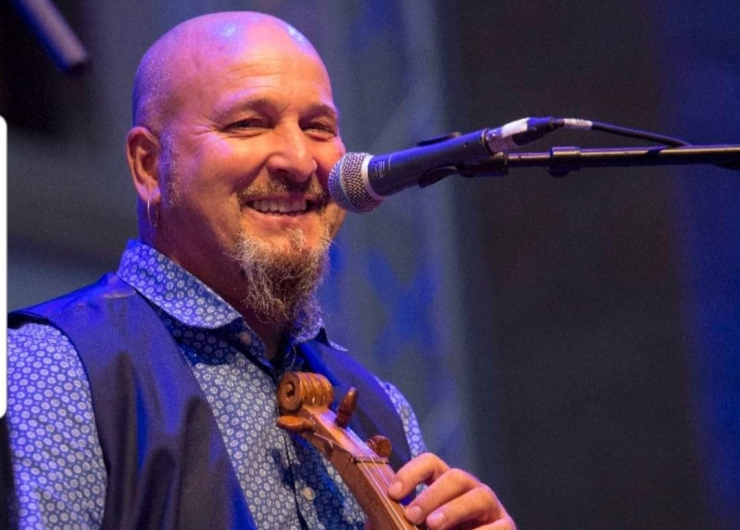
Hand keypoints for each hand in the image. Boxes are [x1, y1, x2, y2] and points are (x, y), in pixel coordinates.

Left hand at [385, 453, 515, 529]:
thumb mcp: (412, 529)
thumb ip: (393, 521)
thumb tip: (375, 516)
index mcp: (445, 486)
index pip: (431, 464)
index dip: (411, 473)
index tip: (392, 493)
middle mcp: (470, 491)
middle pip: (456, 476)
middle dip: (432, 494)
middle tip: (412, 515)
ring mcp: (491, 509)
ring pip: (479, 496)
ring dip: (454, 510)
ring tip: (433, 526)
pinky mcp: (507, 528)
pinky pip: (500, 526)